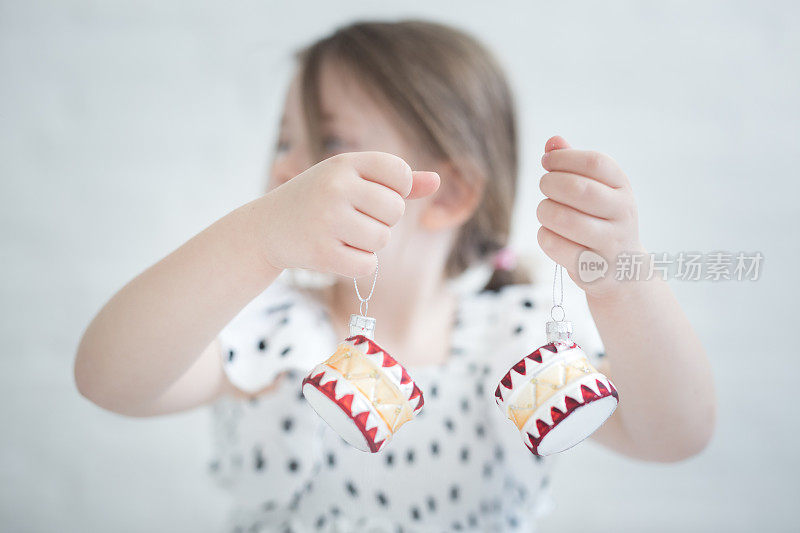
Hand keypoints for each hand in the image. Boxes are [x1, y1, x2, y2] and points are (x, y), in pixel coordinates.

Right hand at [259, 151, 439, 277]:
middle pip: (395, 211)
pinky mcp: (322, 253)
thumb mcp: (351, 179)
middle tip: (353, 219)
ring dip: (369, 244)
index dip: (397, 190)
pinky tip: (336, 252)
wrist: (267, 228)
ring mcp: (327, 220)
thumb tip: (437, 181)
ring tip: (343, 235)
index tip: (374, 194)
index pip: (399, 173)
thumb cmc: (318, 200)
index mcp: (344, 163)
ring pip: (382, 240)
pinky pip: (367, 265)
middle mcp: (335, 187)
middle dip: (382, 221)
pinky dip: (358, 264)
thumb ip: (396, 181)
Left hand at [536, 136, 643, 297]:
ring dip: (545, 210)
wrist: (623, 270)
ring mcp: (611, 243)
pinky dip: (544, 235)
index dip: (565, 158)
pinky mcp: (594, 268)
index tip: (547, 161)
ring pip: (564, 219)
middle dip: (551, 183)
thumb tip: (553, 142)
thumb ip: (574, 165)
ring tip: (546, 210)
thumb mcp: (597, 190)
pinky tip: (549, 233)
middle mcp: (623, 214)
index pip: (595, 162)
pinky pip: (556, 245)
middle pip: (579, 189)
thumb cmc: (601, 221)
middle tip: (544, 185)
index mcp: (623, 188)